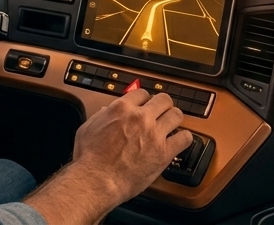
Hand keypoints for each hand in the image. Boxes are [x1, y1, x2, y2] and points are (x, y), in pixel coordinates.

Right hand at [24, 90, 191, 224]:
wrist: (98, 180)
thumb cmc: (89, 158)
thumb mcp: (88, 128)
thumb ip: (100, 116)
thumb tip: (107, 111)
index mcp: (122, 108)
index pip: (143, 93)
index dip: (145, 99)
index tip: (146, 105)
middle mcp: (141, 117)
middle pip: (163, 100)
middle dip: (163, 105)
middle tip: (162, 112)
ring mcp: (154, 134)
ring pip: (176, 115)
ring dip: (174, 119)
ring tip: (172, 125)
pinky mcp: (164, 152)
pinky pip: (185, 138)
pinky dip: (184, 138)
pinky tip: (179, 141)